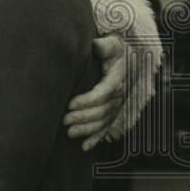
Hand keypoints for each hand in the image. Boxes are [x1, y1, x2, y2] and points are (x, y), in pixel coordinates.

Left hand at [63, 33, 125, 150]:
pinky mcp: (113, 112)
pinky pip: (106, 127)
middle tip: (64, 120)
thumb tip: (96, 45)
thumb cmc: (112, 48)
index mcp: (117, 79)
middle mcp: (119, 95)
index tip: (70, 104)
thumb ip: (104, 45)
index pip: (103, 93)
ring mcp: (117, 105)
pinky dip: (96, 138)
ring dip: (87, 130)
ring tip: (69, 133)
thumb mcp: (110, 43)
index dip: (87, 100)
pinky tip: (85, 147)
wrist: (125, 56)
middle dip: (83, 117)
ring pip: (104, 122)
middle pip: (102, 111)